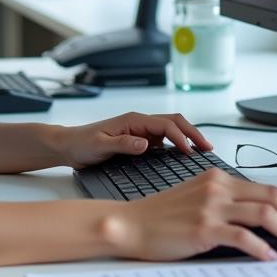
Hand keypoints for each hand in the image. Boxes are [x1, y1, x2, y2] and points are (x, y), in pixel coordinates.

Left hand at [57, 112, 212, 169]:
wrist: (69, 145)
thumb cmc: (81, 143)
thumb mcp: (99, 145)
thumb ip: (122, 144)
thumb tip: (146, 143)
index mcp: (133, 120)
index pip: (165, 126)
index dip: (180, 138)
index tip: (190, 152)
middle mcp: (139, 123)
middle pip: (173, 122)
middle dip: (192, 132)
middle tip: (208, 147)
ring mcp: (141, 131)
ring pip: (171, 129)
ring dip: (187, 137)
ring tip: (202, 150)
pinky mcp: (139, 140)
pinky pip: (163, 140)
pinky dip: (177, 144)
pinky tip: (184, 156)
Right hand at [112, 169, 276, 261]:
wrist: (131, 224)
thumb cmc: (161, 216)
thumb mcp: (196, 198)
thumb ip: (224, 202)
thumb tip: (259, 222)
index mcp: (217, 177)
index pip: (266, 188)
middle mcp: (217, 187)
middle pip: (272, 198)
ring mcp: (211, 206)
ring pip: (263, 214)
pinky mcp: (204, 227)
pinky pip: (243, 236)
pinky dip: (262, 248)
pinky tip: (269, 257)